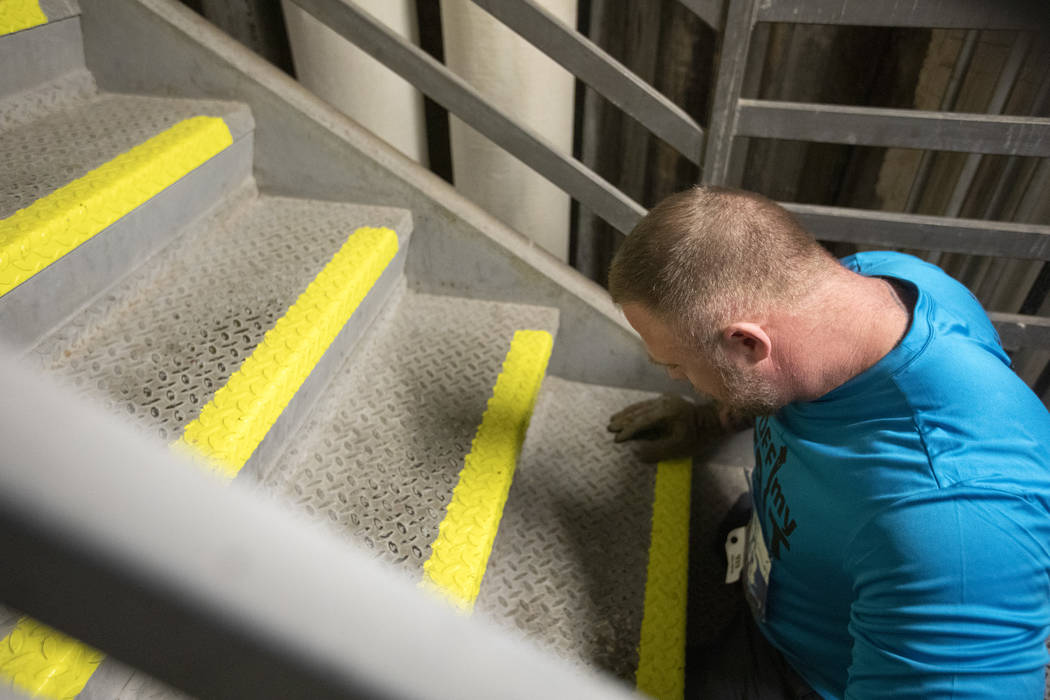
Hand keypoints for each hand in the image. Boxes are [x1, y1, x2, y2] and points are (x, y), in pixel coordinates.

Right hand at [606, 394, 722, 462]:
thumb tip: (637, 453)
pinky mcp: (668, 400)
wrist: (714, 420)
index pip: (641, 422)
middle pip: (638, 412)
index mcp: (665, 413)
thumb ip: (657, 451)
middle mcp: (663, 403)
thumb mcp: (679, 448)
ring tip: (614, 419)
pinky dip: (636, 410)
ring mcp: (665, 399)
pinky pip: (647, 404)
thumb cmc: (698, 437)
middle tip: (609, 428)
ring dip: (627, 414)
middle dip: (623, 421)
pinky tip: (629, 413)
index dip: (628, 431)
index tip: (617, 439)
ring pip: (641, 406)